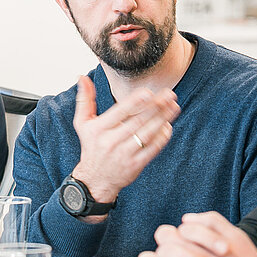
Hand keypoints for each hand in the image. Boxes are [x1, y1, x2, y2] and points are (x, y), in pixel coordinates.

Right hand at [70, 75, 179, 202]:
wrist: (95, 179)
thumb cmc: (91, 146)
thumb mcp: (83, 124)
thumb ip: (84, 100)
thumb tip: (82, 77)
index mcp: (99, 129)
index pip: (120, 112)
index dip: (135, 102)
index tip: (149, 92)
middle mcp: (111, 141)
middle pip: (138, 121)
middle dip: (156, 107)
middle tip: (169, 95)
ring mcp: (124, 154)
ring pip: (147, 134)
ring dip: (163, 119)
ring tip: (174, 107)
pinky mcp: (135, 165)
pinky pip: (152, 149)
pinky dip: (161, 138)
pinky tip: (168, 126)